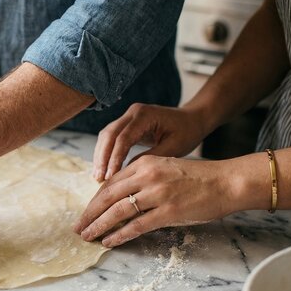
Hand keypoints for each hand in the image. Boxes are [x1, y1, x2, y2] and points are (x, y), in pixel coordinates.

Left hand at [74, 155, 237, 247]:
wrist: (227, 181)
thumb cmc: (197, 178)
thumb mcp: (164, 169)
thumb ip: (142, 179)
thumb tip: (119, 199)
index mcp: (144, 163)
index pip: (111, 183)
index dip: (94, 200)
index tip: (86, 212)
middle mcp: (147, 176)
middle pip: (108, 196)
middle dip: (89, 214)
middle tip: (77, 227)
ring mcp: (157, 193)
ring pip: (118, 211)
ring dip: (99, 226)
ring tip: (87, 236)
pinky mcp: (168, 211)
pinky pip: (137, 226)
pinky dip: (119, 235)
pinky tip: (109, 242)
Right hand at [93, 103, 207, 181]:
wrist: (192, 119)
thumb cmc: (187, 132)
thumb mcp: (173, 147)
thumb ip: (151, 159)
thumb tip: (128, 173)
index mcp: (145, 115)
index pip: (123, 138)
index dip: (114, 158)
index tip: (110, 176)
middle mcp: (132, 112)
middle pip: (108, 135)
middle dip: (102, 157)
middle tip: (98, 178)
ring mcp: (127, 117)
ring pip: (106, 136)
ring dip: (100, 156)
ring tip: (98, 176)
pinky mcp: (126, 124)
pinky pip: (110, 138)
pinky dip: (105, 153)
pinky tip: (104, 168)